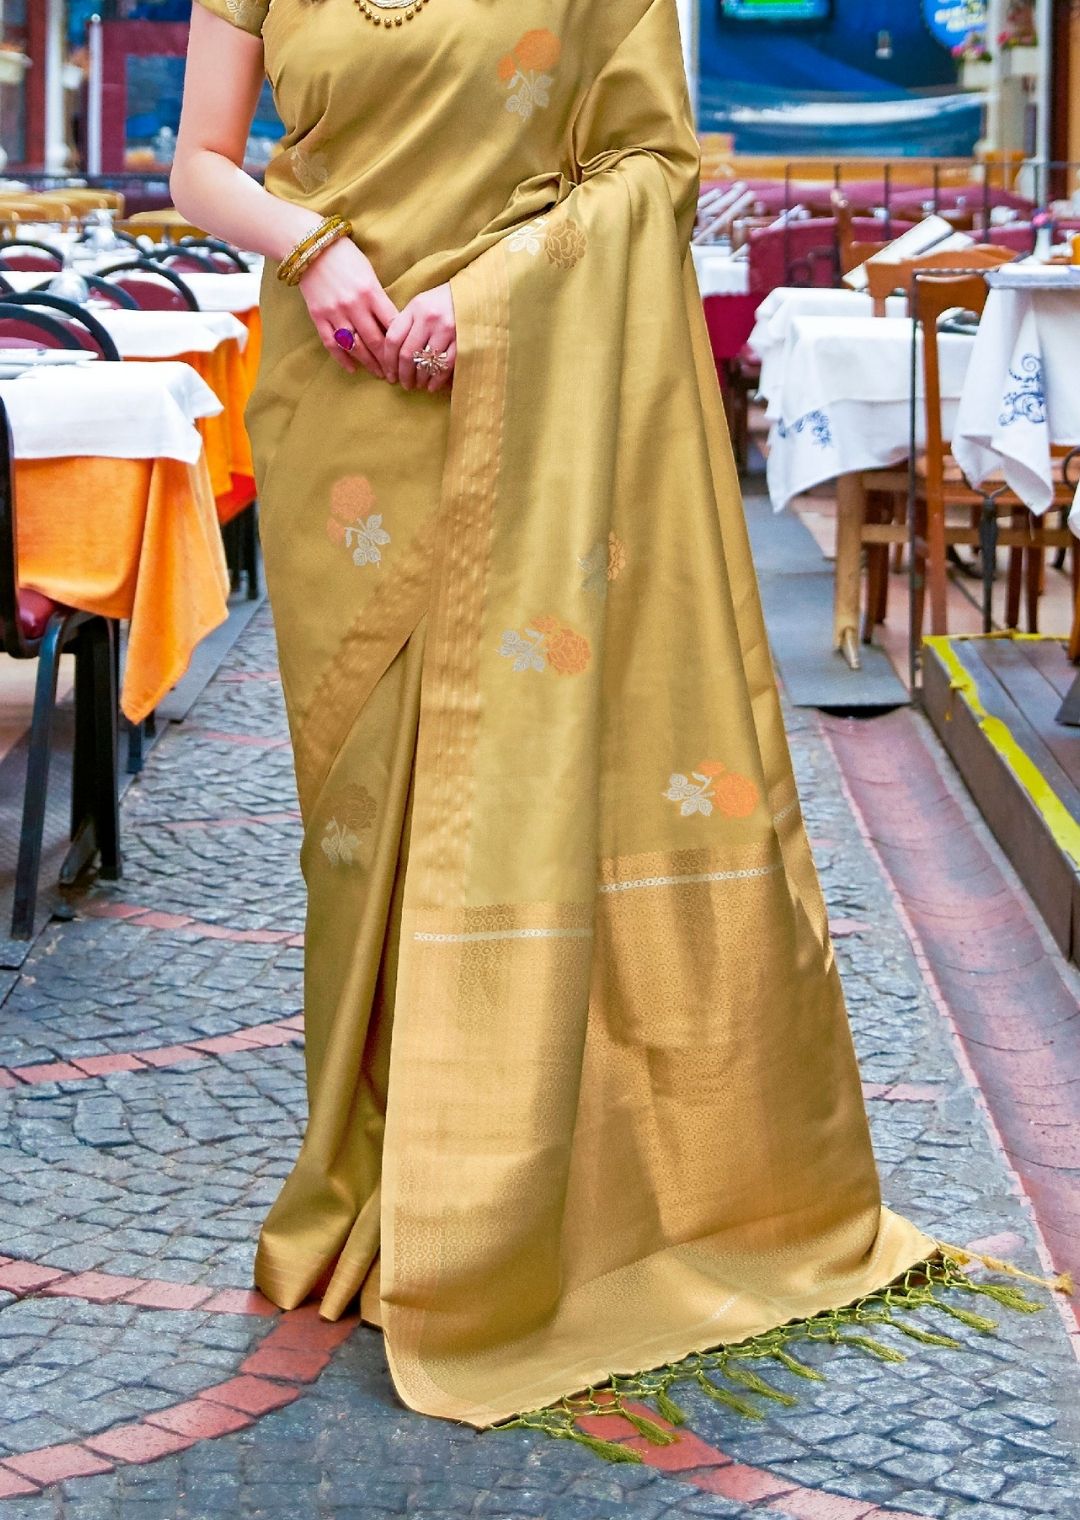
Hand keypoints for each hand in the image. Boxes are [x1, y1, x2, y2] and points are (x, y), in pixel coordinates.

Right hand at [297, 235, 397, 378]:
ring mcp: (335, 312)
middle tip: (396, 374)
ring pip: (355, 347)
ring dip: (369, 364)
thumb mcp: (370, 274)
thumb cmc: (346, 257)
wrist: (310, 247)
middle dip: (388, 361)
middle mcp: (354, 305)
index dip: (402, 344)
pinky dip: (343, 359)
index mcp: (371, 292)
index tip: (409, 355)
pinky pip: (332, 344)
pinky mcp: (318, 317)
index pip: (392, 325)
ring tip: (379, 374)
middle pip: (376, 341)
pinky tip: (353, 369)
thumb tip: (393, 325)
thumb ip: (380, 299)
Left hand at [383, 283, 456, 393]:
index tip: (389, 374)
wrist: (476, 295)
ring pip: (425, 364)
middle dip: (403, 375)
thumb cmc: (444, 303)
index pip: (393, 339)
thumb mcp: (422, 305)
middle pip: (407, 355)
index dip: (388, 361)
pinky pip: (444, 367)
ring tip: (417, 385)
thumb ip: (406, 324)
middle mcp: (429, 319)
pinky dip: (436, 380)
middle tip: (404, 384)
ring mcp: (446, 331)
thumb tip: (390, 354)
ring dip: (419, 380)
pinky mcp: (462, 342)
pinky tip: (432, 386)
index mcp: (416, 308)